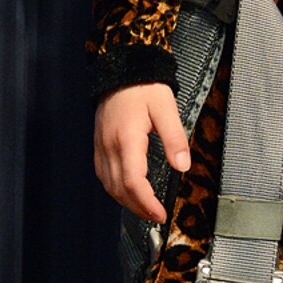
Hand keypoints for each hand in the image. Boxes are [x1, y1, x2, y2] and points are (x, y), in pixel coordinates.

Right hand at [93, 82, 189, 220]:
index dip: (146, 203)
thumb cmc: (144, 86)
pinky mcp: (99, 145)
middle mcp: (109, 146)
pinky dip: (116, 189)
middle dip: (138, 208)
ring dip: (126, 201)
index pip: (133, 182)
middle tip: (157, 215)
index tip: (160, 214)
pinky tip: (128, 190)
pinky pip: (104, 175)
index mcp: (126, 139)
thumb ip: (174, 138)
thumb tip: (183, 166)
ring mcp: (101, 146)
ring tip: (146, 207)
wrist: (122, 67)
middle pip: (119, 190)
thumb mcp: (166, 108)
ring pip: (109, 186)